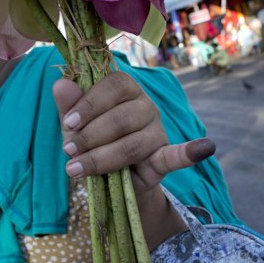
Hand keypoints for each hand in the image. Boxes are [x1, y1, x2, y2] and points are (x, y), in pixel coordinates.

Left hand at [52, 73, 214, 194]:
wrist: (106, 178)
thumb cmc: (89, 141)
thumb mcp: (73, 125)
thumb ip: (68, 105)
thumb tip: (60, 84)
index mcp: (125, 90)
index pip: (114, 84)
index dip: (90, 103)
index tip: (69, 123)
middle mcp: (145, 106)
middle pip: (122, 117)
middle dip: (90, 136)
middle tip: (68, 150)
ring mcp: (157, 132)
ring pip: (132, 143)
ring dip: (101, 158)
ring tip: (75, 168)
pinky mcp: (163, 158)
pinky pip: (177, 154)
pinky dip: (189, 153)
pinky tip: (203, 148)